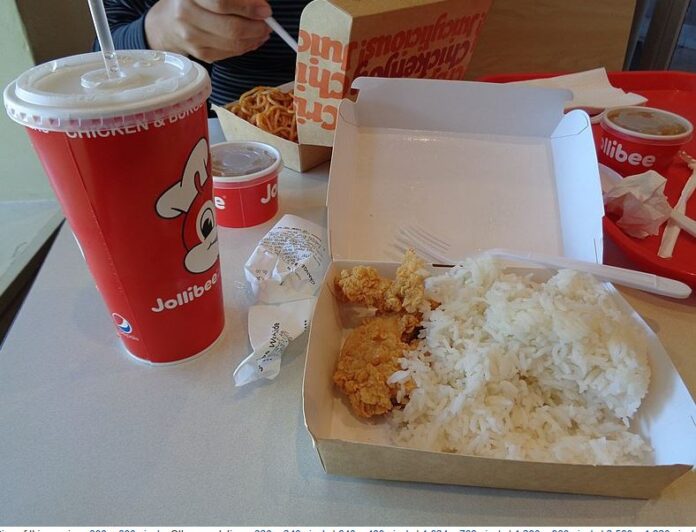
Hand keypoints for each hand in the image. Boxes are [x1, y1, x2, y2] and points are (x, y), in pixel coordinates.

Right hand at [145, 0, 272, 62]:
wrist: (167, 23)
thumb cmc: (194, 1)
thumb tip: (260, 5)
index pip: (223, 2)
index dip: (248, 8)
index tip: (265, 10)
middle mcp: (186, 15)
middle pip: (231, 28)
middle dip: (257, 28)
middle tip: (268, 24)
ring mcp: (192, 38)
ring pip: (233, 44)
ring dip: (255, 39)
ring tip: (262, 31)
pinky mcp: (200, 54)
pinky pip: (230, 54)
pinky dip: (246, 47)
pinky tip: (251, 40)